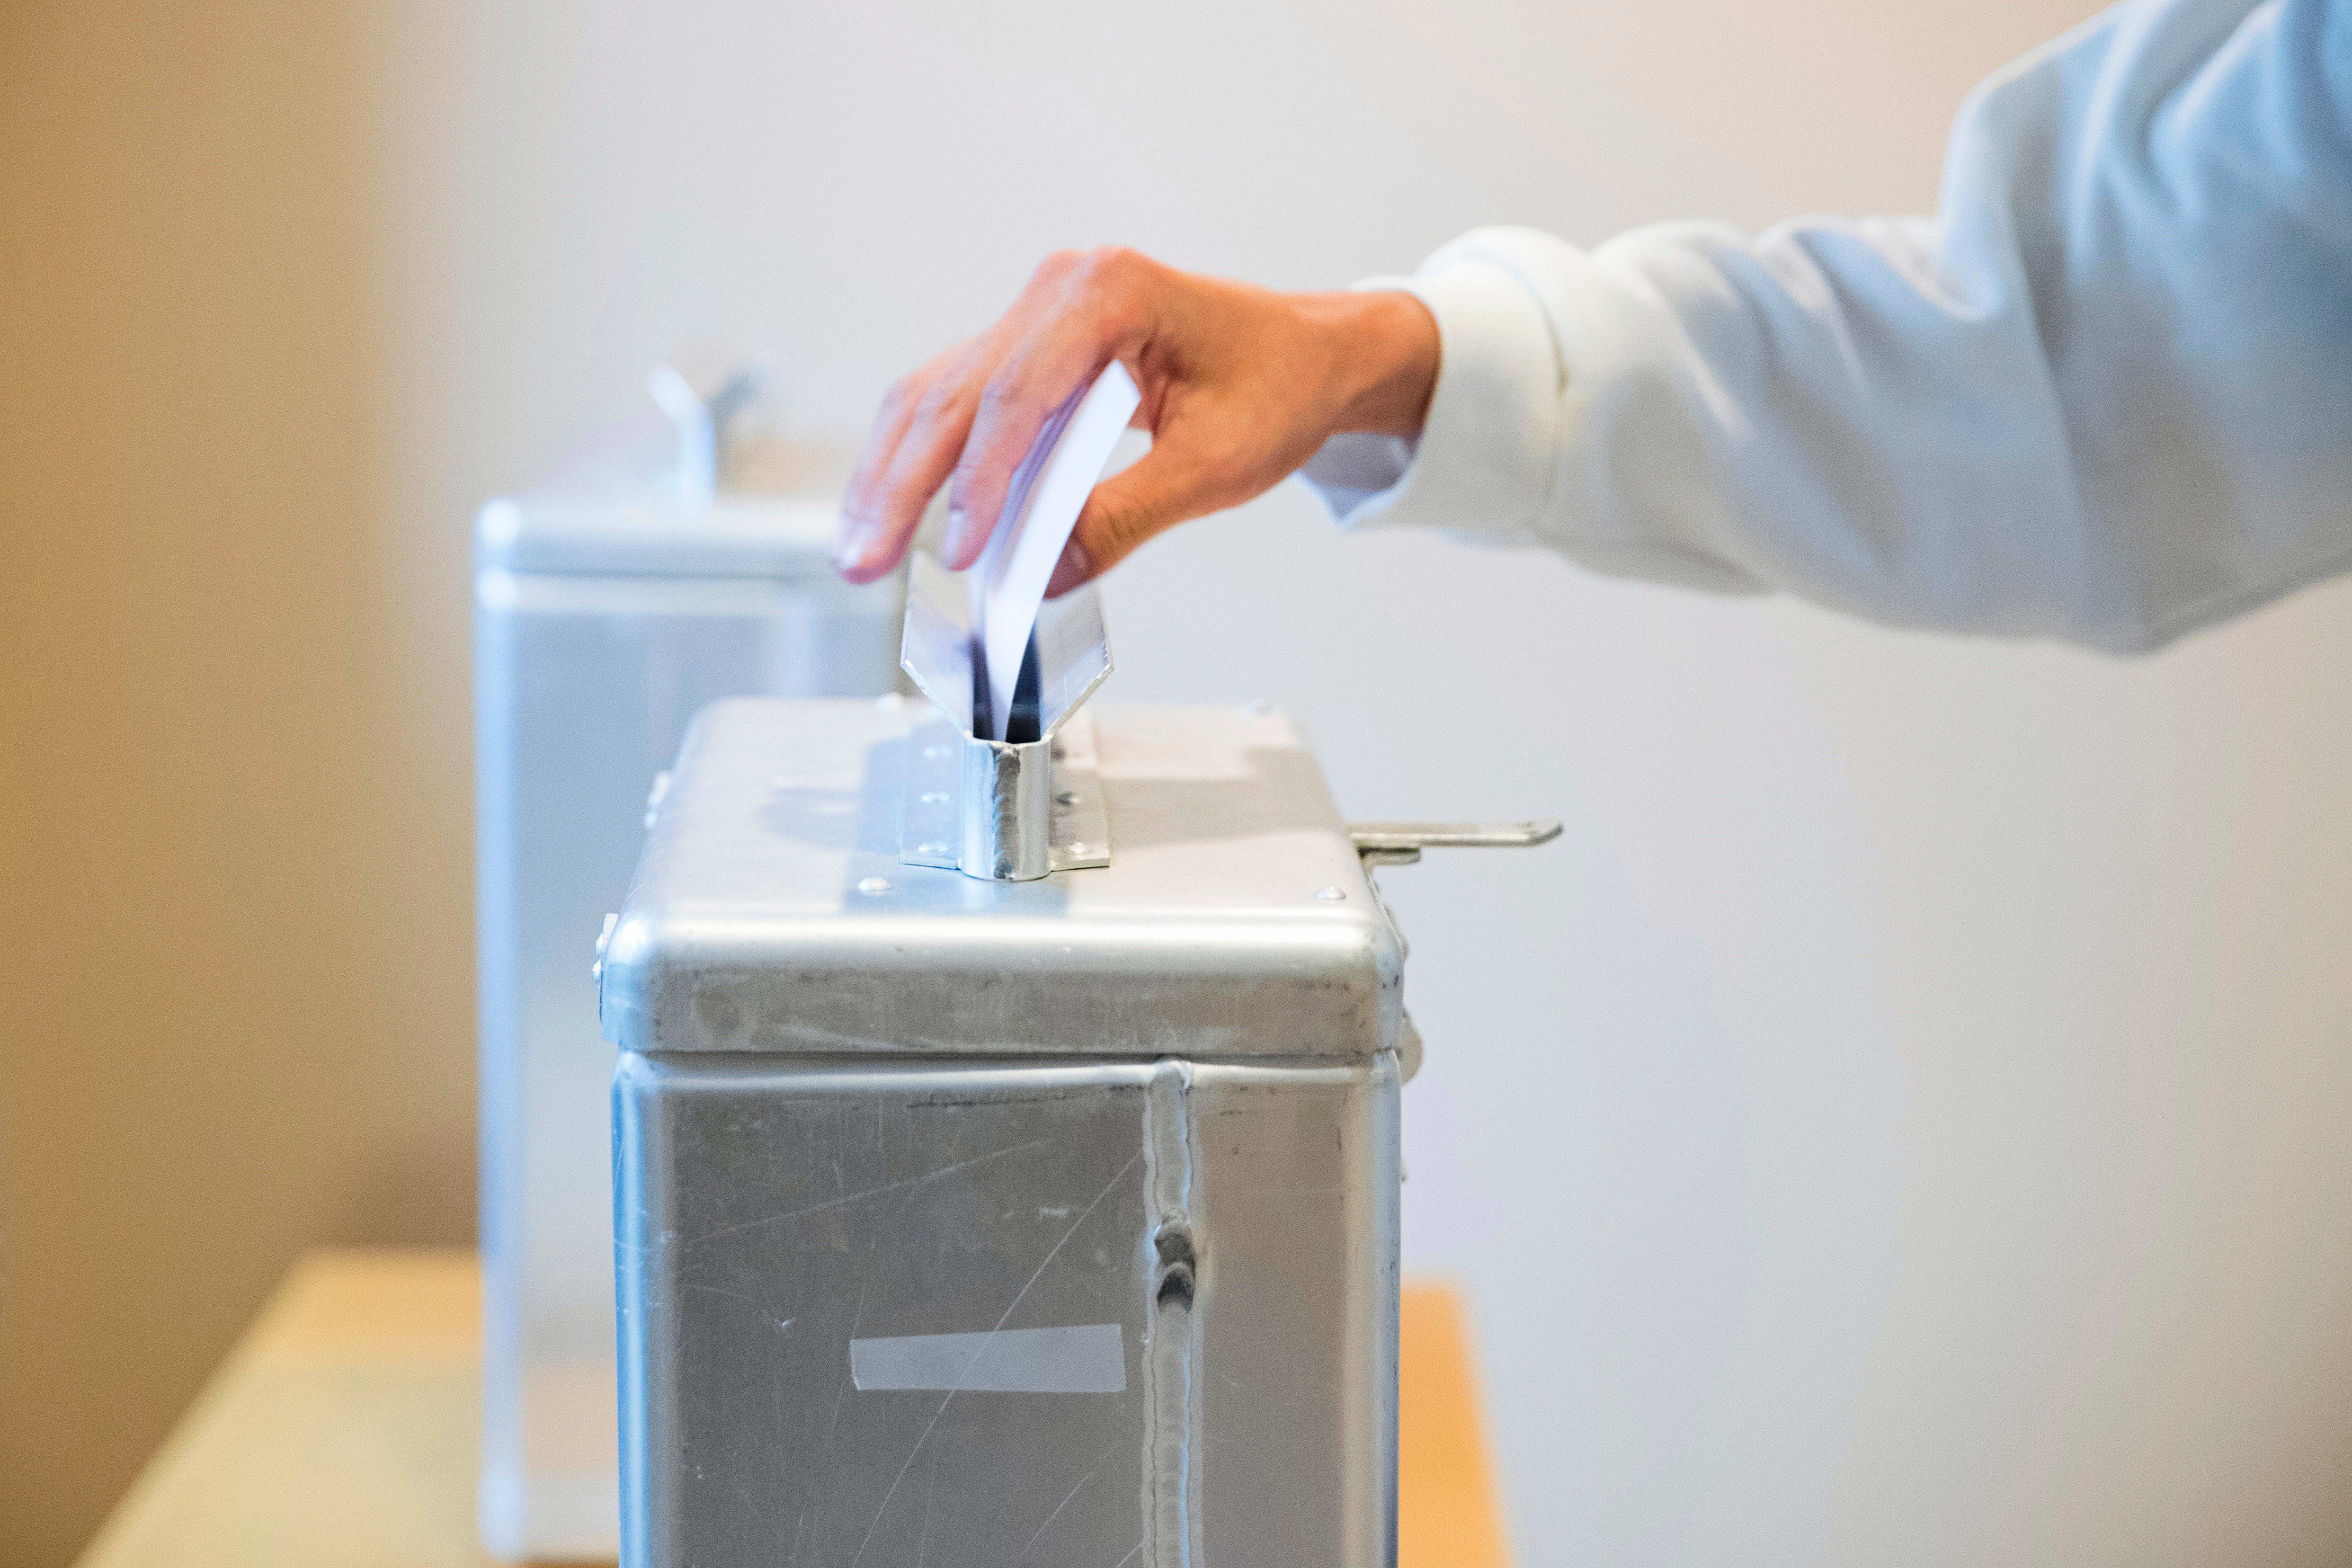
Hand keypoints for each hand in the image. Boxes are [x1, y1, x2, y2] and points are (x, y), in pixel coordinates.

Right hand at [833, 247, 1438, 592]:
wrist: (1310, 353)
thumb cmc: (1277, 388)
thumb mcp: (1214, 466)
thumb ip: (1125, 519)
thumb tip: (1043, 577)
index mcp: (1111, 292)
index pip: (1019, 394)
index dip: (980, 481)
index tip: (960, 552)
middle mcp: (1060, 287)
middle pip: (956, 392)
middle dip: (904, 485)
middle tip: (864, 562)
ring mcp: (1038, 311)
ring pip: (938, 394)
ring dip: (893, 474)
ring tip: (858, 550)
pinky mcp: (1030, 348)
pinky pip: (959, 401)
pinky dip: (922, 460)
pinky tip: (889, 511)